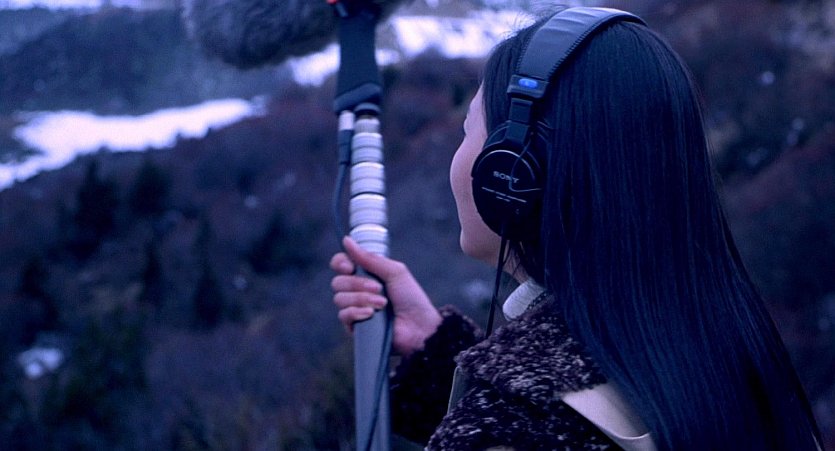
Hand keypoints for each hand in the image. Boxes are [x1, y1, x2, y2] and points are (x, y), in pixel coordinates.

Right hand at [330, 237, 441, 355]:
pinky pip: (343, 316)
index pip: (340, 264)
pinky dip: (357, 312)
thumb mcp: (394, 272)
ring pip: (339, 299)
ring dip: (362, 298)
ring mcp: (355, 309)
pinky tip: (371, 314)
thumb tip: (347, 240)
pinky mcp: (355, 327)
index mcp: (365, 275)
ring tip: (382, 303)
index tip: (350, 267)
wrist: (419, 326)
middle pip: (338, 282)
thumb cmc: (411, 298)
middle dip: (357, 284)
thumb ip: (369, 258)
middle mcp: (357, 291)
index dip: (340, 263)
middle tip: (378, 288)